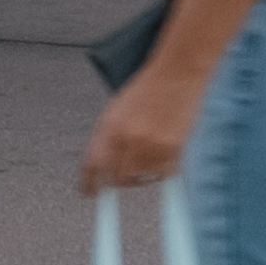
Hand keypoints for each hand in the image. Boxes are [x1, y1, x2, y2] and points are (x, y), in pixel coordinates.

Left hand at [82, 57, 202, 191]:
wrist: (177, 72)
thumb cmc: (148, 88)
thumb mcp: (117, 110)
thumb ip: (107, 138)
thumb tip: (101, 166)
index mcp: (109, 127)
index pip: (91, 165)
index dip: (88, 183)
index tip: (89, 192)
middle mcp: (127, 139)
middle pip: (117, 179)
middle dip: (120, 180)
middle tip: (126, 175)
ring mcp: (150, 144)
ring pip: (141, 179)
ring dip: (143, 173)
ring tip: (149, 152)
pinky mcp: (171, 148)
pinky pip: (162, 174)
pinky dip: (162, 170)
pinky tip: (163, 152)